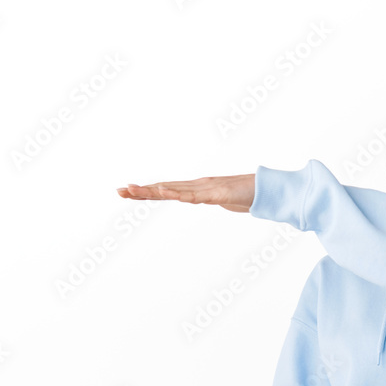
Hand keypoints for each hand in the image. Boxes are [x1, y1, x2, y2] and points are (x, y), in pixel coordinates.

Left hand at [117, 173, 254, 212]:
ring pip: (174, 190)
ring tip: (133, 190)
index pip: (165, 189)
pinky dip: (178, 194)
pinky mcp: (217, 193)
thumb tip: (202, 199)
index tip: (125, 191)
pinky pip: (195, 195)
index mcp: (195, 188)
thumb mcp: (221, 200)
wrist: (266, 189)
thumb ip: (210, 199)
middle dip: (141, 190)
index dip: (145, 190)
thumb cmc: (245, 193)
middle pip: (164, 188)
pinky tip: (164, 192)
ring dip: (153, 190)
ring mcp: (206, 188)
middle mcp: (196, 185)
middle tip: (119, 191)